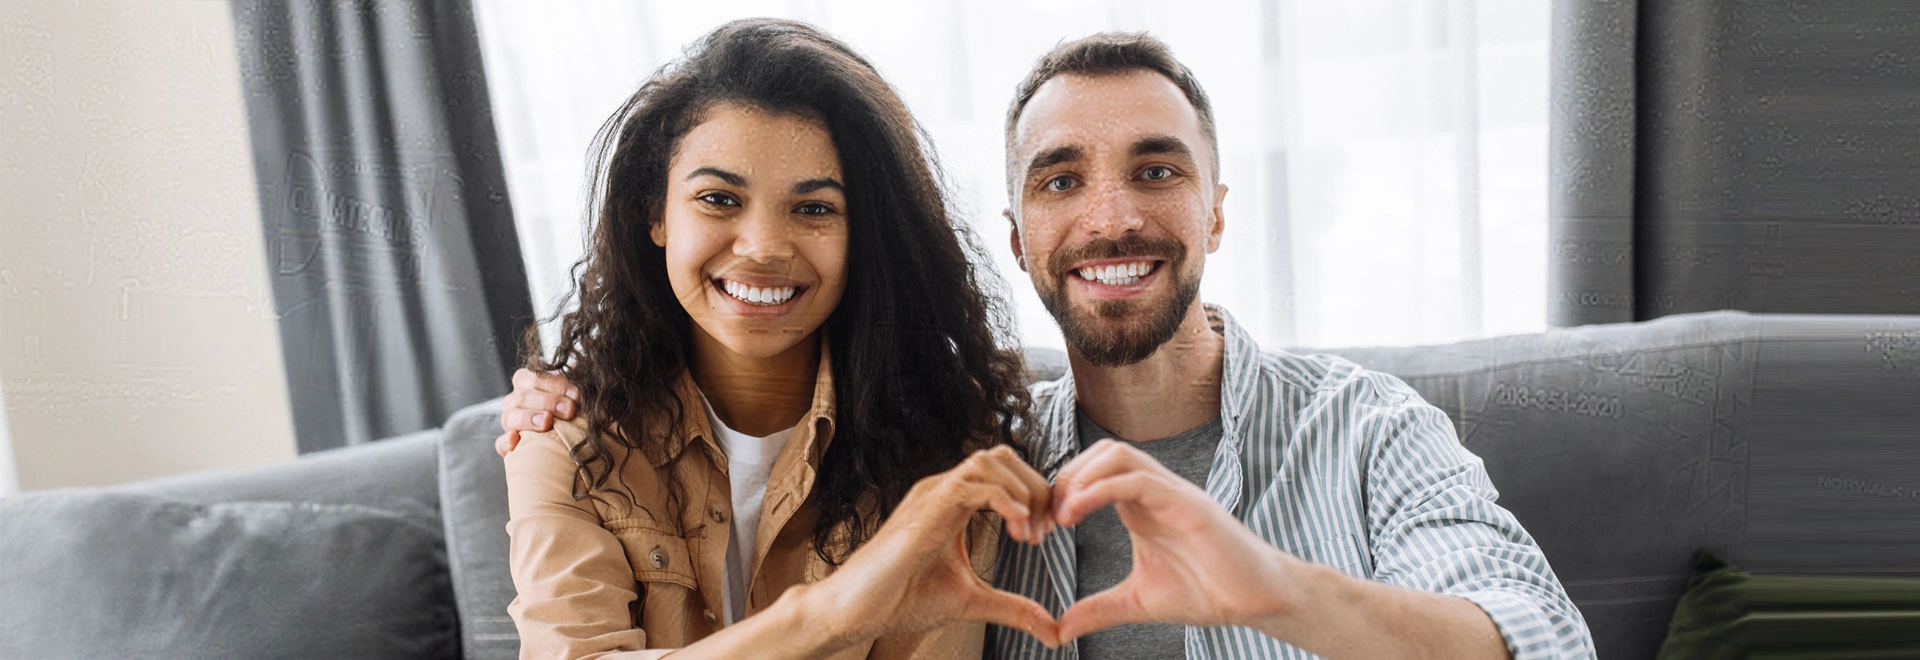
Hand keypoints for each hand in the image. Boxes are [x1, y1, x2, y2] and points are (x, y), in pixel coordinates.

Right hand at [495, 368, 580, 455]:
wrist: (563, 434)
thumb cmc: (569, 407)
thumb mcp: (572, 392)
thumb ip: (577, 380)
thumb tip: (589, 369)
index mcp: (528, 381)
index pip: (535, 377)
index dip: (556, 385)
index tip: (577, 395)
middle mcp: (515, 400)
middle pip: (523, 396)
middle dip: (549, 402)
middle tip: (569, 410)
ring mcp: (509, 422)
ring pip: (510, 417)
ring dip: (529, 418)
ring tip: (547, 422)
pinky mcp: (506, 445)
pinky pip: (501, 443)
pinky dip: (506, 442)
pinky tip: (514, 441)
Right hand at [801, 445, 1063, 648]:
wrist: (856, 611)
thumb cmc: (900, 599)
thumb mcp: (971, 602)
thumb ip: (1013, 609)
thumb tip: (1053, 630)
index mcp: (952, 502)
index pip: (1004, 471)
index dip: (1034, 493)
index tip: (1048, 531)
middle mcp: (942, 490)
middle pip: (1002, 455)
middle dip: (1035, 487)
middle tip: (1046, 529)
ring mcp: (932, 495)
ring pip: (989, 460)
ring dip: (1022, 491)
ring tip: (1030, 534)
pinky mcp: (925, 509)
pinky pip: (972, 484)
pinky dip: (1004, 500)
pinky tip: (1019, 528)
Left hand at [1050, 439, 1303, 641]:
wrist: (1256, 600)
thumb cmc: (1207, 592)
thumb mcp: (1138, 602)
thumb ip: (1099, 610)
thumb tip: (1060, 630)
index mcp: (1139, 506)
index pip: (1091, 473)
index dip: (1059, 492)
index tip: (1039, 527)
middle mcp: (1153, 491)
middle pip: (1099, 452)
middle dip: (1064, 478)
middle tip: (1045, 519)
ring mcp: (1171, 492)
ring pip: (1117, 454)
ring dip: (1080, 477)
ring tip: (1061, 515)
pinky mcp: (1187, 503)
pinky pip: (1138, 479)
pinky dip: (1101, 489)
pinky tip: (1077, 513)